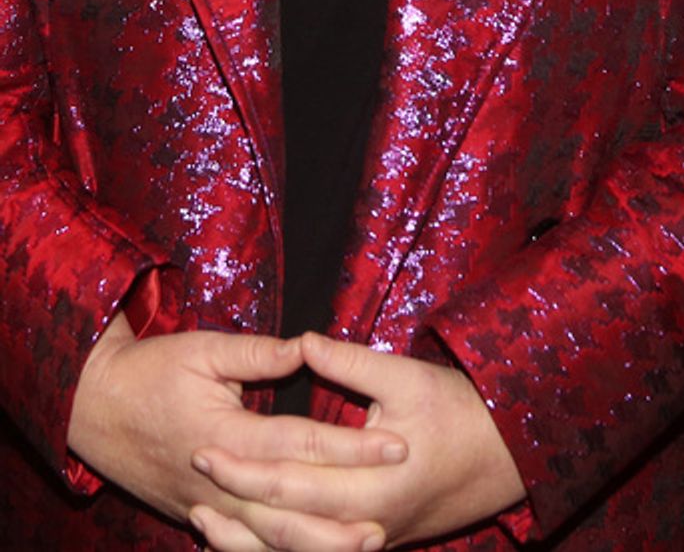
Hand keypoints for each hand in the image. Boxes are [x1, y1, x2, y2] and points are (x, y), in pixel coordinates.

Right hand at [67, 313, 405, 548]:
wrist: (93, 408)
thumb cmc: (150, 372)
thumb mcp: (202, 349)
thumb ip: (256, 354)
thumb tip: (306, 347)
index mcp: (226, 433)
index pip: (302, 443)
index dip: (352, 446)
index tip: (396, 443)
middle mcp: (218, 480)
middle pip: (289, 508)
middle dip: (341, 515)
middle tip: (391, 516)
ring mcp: (205, 506)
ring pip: (266, 538)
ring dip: (315, 544)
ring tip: (365, 543)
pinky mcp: (196, 515)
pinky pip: (242, 544)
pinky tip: (310, 551)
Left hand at [189, 331, 524, 549]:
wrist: (509, 453)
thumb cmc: (460, 409)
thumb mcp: (408, 377)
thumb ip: (352, 363)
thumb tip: (301, 340)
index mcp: (374, 484)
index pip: (290, 482)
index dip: (243, 464)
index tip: (202, 443)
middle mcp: (368, 525)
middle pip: (283, 526)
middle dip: (234, 499)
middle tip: (195, 470)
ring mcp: (372, 542)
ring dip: (246, 540)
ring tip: (203, 516)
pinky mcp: (375, 544)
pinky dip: (276, 549)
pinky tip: (248, 533)